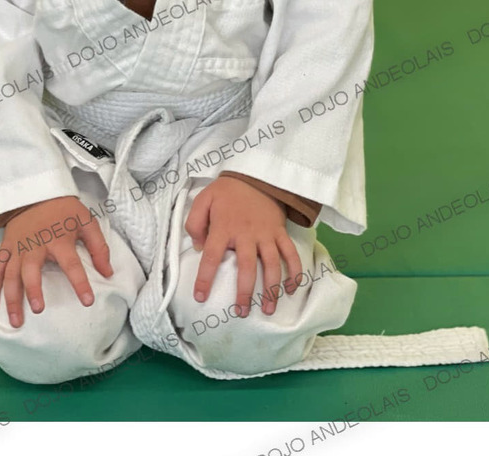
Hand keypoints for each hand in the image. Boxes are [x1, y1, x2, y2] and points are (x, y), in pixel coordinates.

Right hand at [0, 196, 112, 327]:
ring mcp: (18, 247)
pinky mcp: (6, 247)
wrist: (36, 192)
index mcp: (58, 240)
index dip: (80, 282)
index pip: (71, 264)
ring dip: (11, 298)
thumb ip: (99, 247)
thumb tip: (108, 273)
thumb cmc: (64, 211)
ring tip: (16, 321)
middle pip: (31, 270)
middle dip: (33, 290)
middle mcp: (35, 245)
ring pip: (11, 274)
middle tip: (38, 310)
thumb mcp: (87, 222)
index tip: (87, 301)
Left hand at [184, 176, 301, 317]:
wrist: (255, 176)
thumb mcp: (203, 199)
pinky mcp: (280, 232)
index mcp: (224, 227)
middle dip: (245, 292)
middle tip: (242, 312)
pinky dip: (294, 272)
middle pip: (247, 267)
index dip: (205, 278)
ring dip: (272, 289)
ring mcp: (266, 234)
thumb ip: (195, 222)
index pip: (213, 256)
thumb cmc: (227, 192)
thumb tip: (199, 247)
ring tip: (269, 310)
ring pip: (272, 265)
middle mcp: (246, 234)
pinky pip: (290, 254)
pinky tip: (291, 289)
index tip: (201, 297)